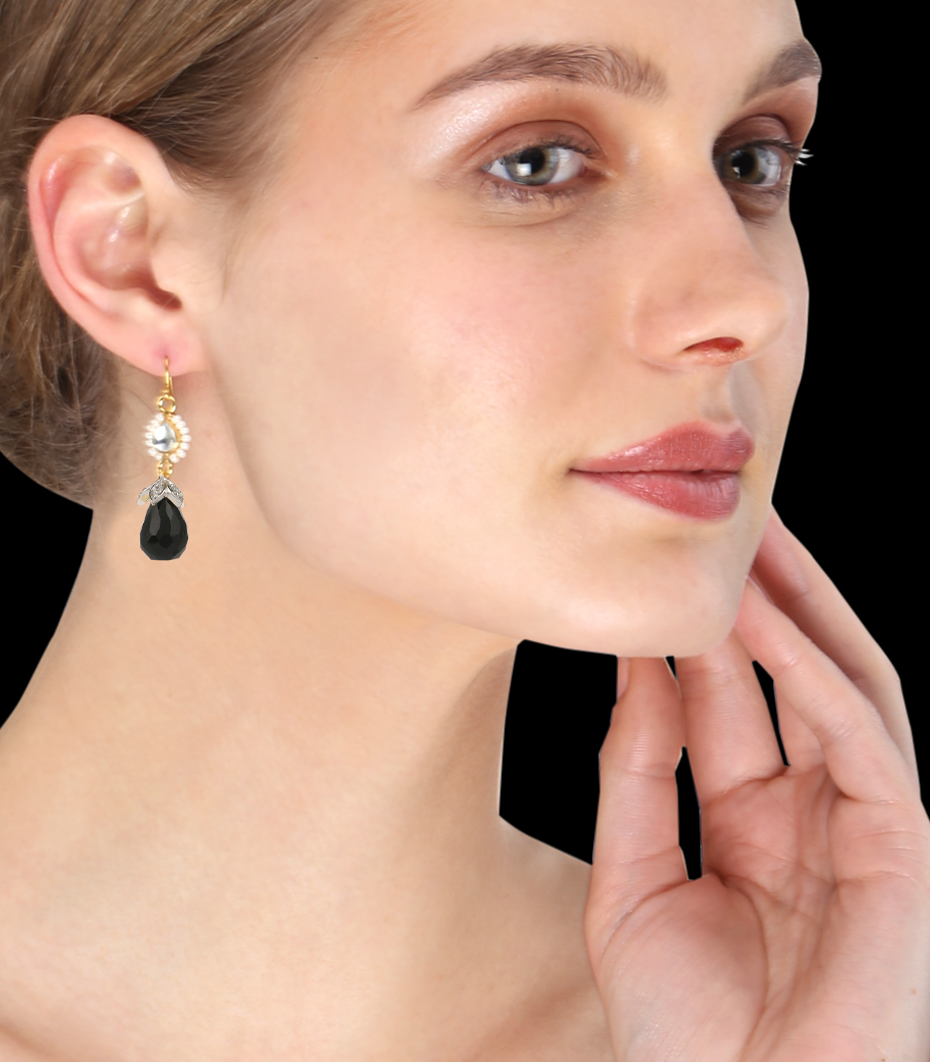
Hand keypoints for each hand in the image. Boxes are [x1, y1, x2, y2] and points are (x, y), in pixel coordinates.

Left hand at [583, 509, 929, 1060]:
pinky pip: (860, 741)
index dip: (691, 632)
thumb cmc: (683, 1036)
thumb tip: (639, 666)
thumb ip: (635, 773)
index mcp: (753, 821)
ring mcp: (860, 827)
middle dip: (765, 597)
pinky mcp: (898, 852)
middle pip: (796, 677)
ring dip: (800, 611)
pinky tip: (767, 623)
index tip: (650, 566)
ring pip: (843, 688)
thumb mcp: (629, 883)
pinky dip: (816, 676)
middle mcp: (812, 811)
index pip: (728, 699)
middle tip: (723, 517)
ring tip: (754, 539)